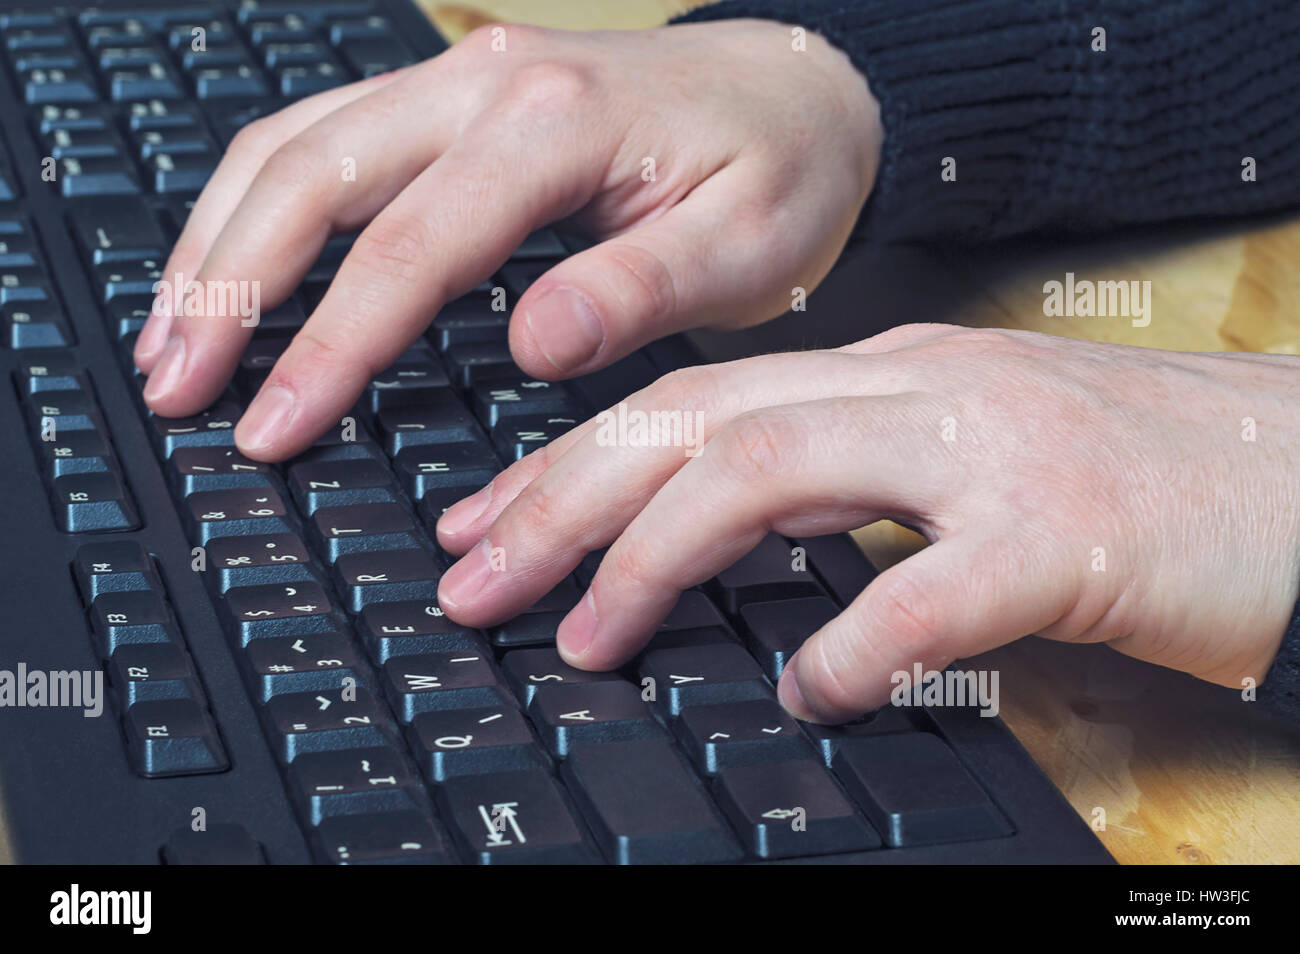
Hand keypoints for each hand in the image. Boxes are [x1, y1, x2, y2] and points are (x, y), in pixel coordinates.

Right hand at [135, 20, 880, 459]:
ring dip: (221, 239)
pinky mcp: (453, 99)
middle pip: (312, 171)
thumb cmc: (780, 173)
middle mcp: (488, 83)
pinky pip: (326, 137)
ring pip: (297, 142)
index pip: (411, 245)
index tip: (273, 426)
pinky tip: (234, 268)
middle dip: (229, 286)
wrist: (800, 94)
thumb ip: (639, 292)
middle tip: (177, 388)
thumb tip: (530, 345)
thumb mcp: (747, 246)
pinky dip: (262, 206)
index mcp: (557, 123)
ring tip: (174, 338)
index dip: (330, 345)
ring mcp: (461, 80)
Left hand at [432, 324, 1299, 722]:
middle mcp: (922, 390)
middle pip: (702, 418)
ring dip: (660, 555)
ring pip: (778, 465)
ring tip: (590, 636)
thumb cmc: (1128, 483)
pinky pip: (929, 586)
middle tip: (475, 582)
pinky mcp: (1069, 535)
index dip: (572, 462)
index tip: (486, 522)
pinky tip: (805, 691)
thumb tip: (717, 537)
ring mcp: (994, 451)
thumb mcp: (958, 459)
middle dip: (567, 501)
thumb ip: (841, 485)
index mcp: (890, 374)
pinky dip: (851, 642)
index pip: (693, 399)